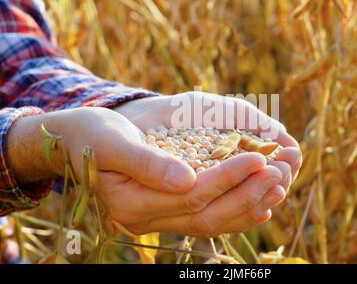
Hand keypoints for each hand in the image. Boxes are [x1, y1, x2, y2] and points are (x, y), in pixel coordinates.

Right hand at [7, 107, 285, 235]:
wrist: (77, 142)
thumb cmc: (92, 134)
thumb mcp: (112, 141)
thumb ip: (146, 162)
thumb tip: (187, 179)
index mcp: (131, 203)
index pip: (191, 195)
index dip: (227, 178)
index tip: (258, 158)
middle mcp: (146, 220)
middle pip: (207, 215)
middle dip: (246, 194)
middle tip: (280, 172)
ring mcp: (157, 220)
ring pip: (212, 222)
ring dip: (248, 205)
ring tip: (279, 184)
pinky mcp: (166, 211)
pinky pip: (206, 220)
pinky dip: (236, 214)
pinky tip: (261, 205)